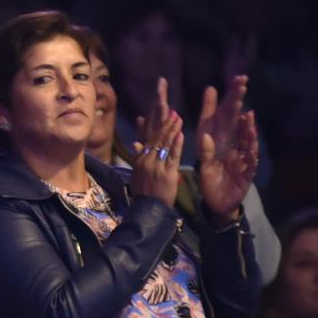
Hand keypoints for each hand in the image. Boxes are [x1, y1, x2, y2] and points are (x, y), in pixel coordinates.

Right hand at [129, 78, 182, 204]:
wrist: (147, 209)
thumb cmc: (145, 192)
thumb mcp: (139, 173)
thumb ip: (140, 156)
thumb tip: (137, 143)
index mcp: (141, 159)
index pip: (149, 138)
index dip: (157, 124)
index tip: (164, 111)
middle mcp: (147, 160)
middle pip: (156, 137)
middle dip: (165, 122)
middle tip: (172, 108)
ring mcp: (156, 166)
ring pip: (164, 145)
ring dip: (171, 129)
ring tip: (178, 117)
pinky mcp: (166, 173)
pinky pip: (171, 157)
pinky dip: (176, 145)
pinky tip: (180, 134)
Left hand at [197, 75, 257, 219]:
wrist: (217, 203)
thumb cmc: (212, 176)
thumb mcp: (204, 156)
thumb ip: (206, 139)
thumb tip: (203, 125)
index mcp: (224, 141)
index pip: (229, 115)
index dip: (232, 98)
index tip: (237, 79)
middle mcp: (236, 147)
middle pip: (240, 124)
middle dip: (242, 108)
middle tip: (244, 88)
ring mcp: (243, 160)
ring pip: (247, 143)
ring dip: (247, 131)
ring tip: (247, 118)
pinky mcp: (246, 175)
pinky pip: (249, 164)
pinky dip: (249, 156)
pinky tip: (250, 148)